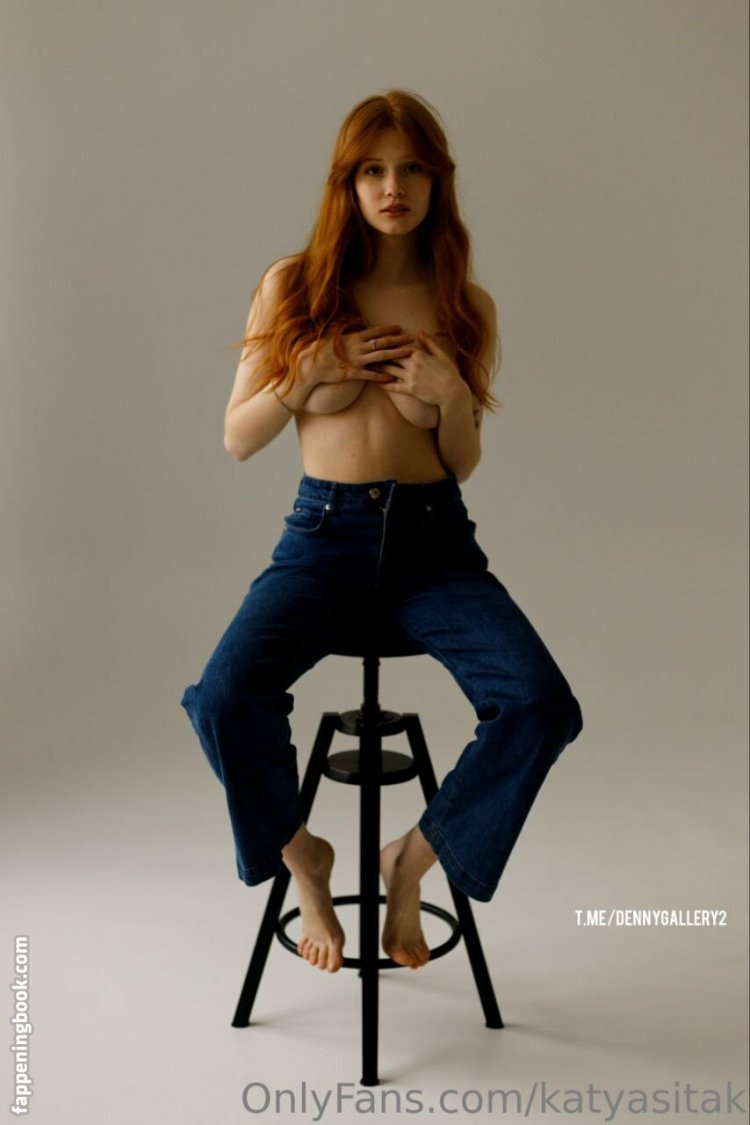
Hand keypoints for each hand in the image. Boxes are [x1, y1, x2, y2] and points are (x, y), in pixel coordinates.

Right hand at [298, 324, 416, 387]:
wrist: (311, 365)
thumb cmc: (321, 350)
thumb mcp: (334, 336)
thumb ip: (346, 331)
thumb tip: (355, 325)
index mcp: (354, 337)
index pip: (375, 331)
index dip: (389, 329)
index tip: (400, 328)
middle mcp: (358, 347)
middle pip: (383, 343)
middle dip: (399, 340)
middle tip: (411, 339)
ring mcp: (357, 360)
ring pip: (381, 357)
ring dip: (396, 355)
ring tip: (409, 354)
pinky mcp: (353, 373)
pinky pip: (370, 375)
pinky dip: (381, 376)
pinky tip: (392, 378)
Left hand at [372, 331, 467, 407]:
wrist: (453, 392)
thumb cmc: (449, 373)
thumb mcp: (441, 355)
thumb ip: (429, 343)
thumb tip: (419, 332)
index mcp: (419, 354)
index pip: (399, 347)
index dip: (388, 344)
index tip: (378, 341)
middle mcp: (413, 364)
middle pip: (391, 357)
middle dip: (378, 354)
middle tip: (367, 351)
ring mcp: (411, 377)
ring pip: (390, 370)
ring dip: (378, 368)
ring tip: (367, 365)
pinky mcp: (410, 389)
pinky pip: (393, 386)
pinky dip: (383, 384)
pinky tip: (376, 382)